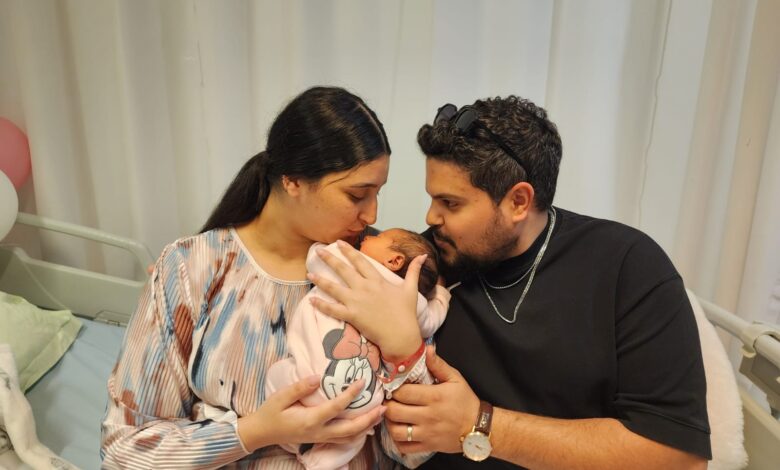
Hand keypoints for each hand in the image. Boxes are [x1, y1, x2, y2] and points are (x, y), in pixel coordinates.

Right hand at [237, 375, 385, 451]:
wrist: (262, 432)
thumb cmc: (270, 412)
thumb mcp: (280, 397)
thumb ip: (299, 388)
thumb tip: (318, 377)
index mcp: (310, 419)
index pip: (337, 407)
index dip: (351, 394)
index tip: (362, 381)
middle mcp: (319, 431)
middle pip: (350, 428)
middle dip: (369, 418)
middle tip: (383, 407)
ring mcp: (320, 438)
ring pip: (349, 436)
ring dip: (366, 426)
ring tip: (379, 415)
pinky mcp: (319, 439)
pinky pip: (343, 439)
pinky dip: (357, 433)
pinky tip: (365, 425)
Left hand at [308, 240, 424, 360]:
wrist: (401, 335)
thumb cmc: (406, 313)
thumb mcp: (411, 289)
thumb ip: (414, 271)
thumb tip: (424, 256)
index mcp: (377, 280)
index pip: (360, 261)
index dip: (349, 251)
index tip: (338, 243)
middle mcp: (364, 288)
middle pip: (343, 270)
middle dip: (329, 259)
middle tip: (317, 251)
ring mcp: (356, 302)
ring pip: (334, 288)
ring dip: (320, 280)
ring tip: (309, 273)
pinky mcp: (352, 316)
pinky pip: (333, 309)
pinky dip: (321, 305)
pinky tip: (311, 300)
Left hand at [384, 347, 479, 453]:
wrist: (478, 427)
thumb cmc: (465, 401)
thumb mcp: (456, 379)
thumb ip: (438, 365)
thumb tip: (427, 349)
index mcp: (433, 397)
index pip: (402, 392)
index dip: (393, 388)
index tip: (393, 386)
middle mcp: (428, 416)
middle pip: (395, 411)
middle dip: (388, 404)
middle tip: (389, 400)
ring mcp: (426, 433)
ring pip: (396, 431)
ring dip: (389, 422)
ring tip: (392, 415)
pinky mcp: (427, 446)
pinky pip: (404, 447)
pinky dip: (397, 440)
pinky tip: (399, 430)